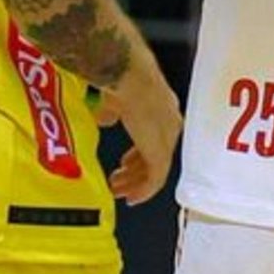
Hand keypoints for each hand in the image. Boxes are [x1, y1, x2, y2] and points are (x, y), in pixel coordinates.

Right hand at [96, 69, 182, 205]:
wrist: (127, 75)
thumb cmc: (121, 77)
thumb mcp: (114, 96)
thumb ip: (111, 111)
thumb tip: (103, 119)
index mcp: (162, 108)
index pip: (153, 138)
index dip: (137, 154)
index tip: (123, 165)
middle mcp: (169, 123)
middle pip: (156, 155)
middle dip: (135, 172)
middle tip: (119, 184)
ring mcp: (166, 139)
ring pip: (156, 169)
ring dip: (136, 183)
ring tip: (119, 191)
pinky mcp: (160, 152)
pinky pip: (156, 178)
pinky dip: (144, 191)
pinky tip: (133, 198)